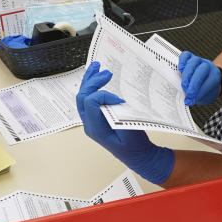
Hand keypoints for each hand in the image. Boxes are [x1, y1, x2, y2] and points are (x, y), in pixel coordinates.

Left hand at [77, 62, 174, 184]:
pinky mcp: (97, 115)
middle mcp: (90, 123)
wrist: (138, 155)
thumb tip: (115, 101)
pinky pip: (90, 98)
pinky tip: (97, 76)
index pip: (91, 103)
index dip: (104, 96)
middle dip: (93, 82)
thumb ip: (121, 116)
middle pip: (83, 97)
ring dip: (89, 80)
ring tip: (96, 66)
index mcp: (95, 128)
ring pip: (83, 95)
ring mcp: (91, 119)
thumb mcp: (130, 131)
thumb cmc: (134, 147)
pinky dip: (93, 85)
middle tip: (107, 73)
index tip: (120, 99)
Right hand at [178, 51, 221, 105]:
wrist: (207, 79)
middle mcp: (208, 66)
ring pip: (193, 62)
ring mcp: (199, 61)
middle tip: (188, 93)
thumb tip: (188, 99)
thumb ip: (198, 96)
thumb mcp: (205, 96)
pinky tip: (180, 70)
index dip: (200, 91)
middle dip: (193, 84)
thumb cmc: (206, 88)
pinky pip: (186, 55)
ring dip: (187, 75)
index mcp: (215, 76)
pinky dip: (182, 61)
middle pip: (201, 70)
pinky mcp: (190, 58)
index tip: (192, 99)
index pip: (209, 81)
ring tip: (184, 85)